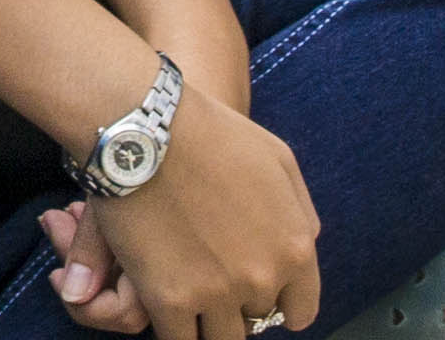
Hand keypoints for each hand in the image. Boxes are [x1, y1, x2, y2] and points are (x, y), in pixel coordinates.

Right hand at [49, 82, 322, 339]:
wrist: (141, 126)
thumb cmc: (206, 131)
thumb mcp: (278, 158)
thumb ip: (300, 210)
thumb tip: (302, 244)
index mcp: (294, 249)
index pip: (300, 310)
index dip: (276, 302)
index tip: (252, 292)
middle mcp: (262, 278)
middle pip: (255, 320)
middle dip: (236, 303)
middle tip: (210, 278)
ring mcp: (216, 292)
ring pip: (222, 338)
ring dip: (207, 321)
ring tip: (186, 294)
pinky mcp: (170, 298)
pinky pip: (180, 339)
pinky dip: (175, 328)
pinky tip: (162, 303)